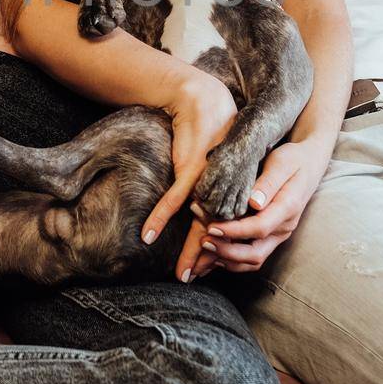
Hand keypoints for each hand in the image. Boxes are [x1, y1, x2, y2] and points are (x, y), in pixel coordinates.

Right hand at [138, 70, 236, 281]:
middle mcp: (226, 189)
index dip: (216, 251)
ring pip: (199, 225)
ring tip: (180, 275)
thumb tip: (204, 205)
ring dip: (188, 251)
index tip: (206, 271)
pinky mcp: (191, 171)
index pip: (227, 228)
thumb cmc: (208, 130)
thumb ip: (214, 186)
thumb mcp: (215, 164)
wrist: (201, 101)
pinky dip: (159, 217)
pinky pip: (174, 201)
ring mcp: (210, 182)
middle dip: (204, 260)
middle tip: (192, 282)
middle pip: (216, 233)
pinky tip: (147, 235)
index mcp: (235, 190)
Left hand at [189, 141, 327, 278]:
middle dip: (227, 252)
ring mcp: (279, 234)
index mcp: (287, 208)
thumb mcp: (282, 163)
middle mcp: (284, 227)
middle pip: (256, 254)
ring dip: (227, 257)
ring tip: (204, 244)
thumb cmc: (294, 159)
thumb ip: (268, 183)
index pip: (259, 228)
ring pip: (253, 259)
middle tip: (203, 241)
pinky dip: (232, 256)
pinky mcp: (272, 235)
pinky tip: (215, 247)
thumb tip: (254, 203)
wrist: (310, 162)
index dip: (233, 232)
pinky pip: (253, 254)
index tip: (211, 228)